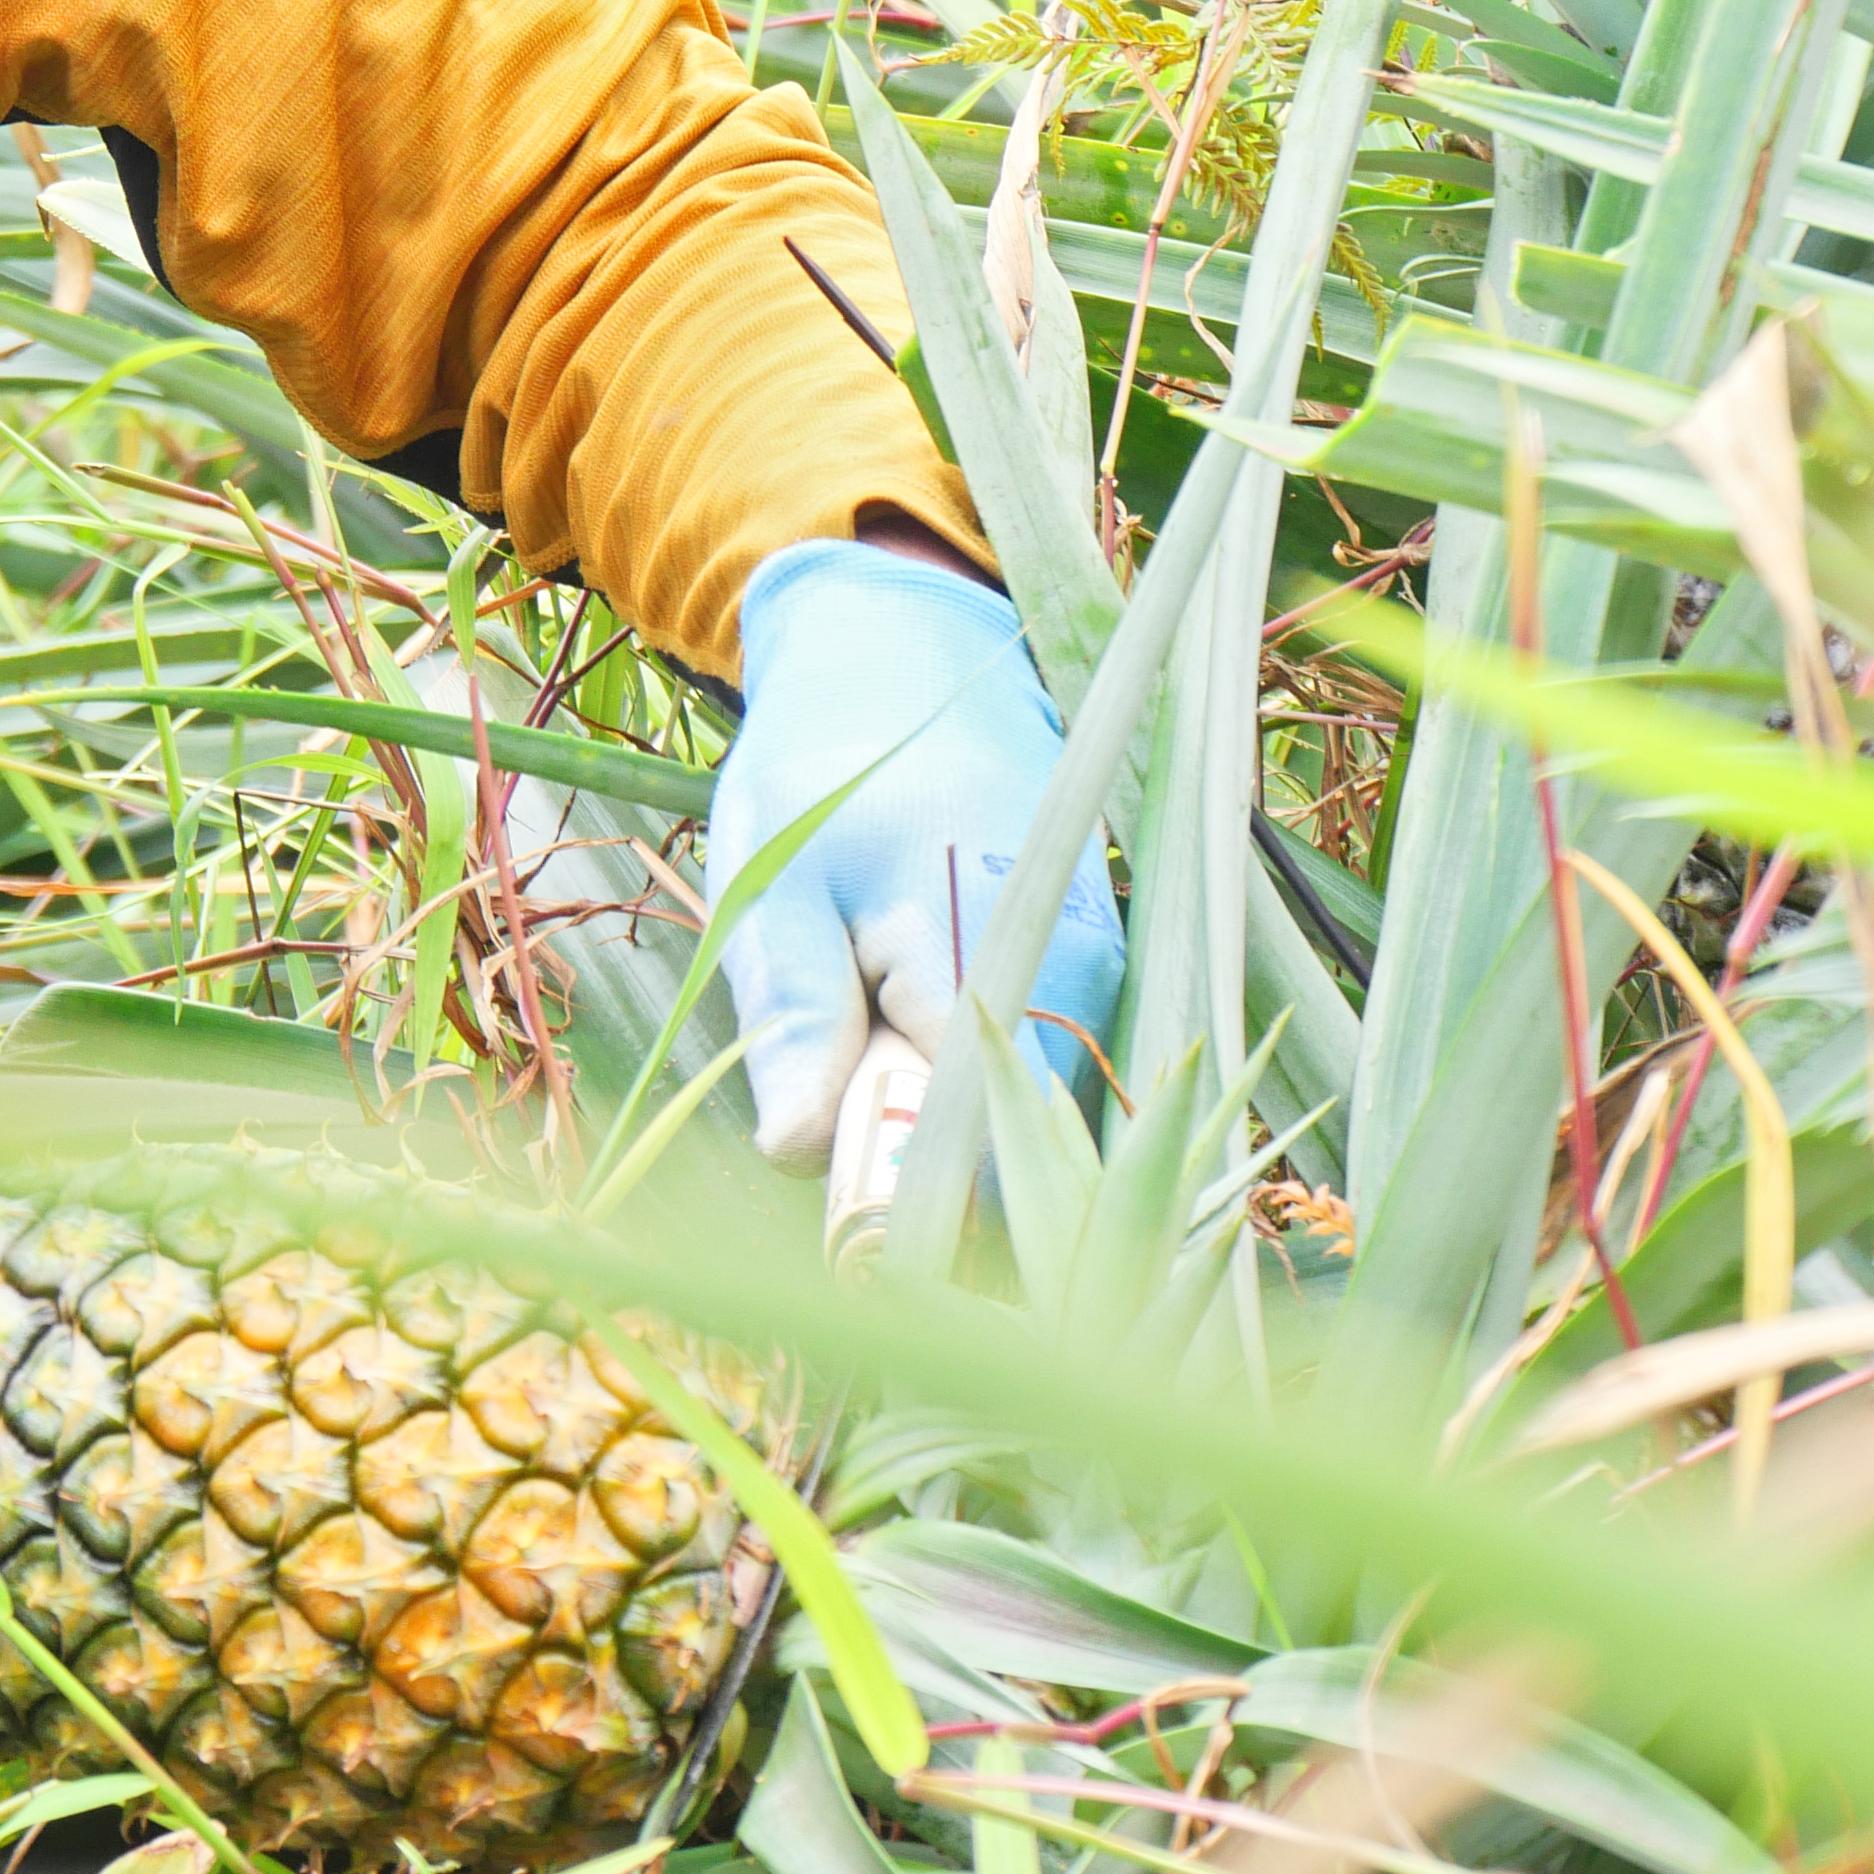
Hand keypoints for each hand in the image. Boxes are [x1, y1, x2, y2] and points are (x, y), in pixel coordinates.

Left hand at [707, 537, 1123, 1154]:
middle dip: (912, 1165)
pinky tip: (901, 1015)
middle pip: (1011, 1159)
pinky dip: (959, 1080)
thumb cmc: (824, 769)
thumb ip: (796, 1017)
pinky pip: (1029, 1078)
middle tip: (826, 1089)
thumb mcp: (775, 883)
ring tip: (861, 1023)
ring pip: (1018, 1123)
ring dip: (930, 1118)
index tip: (833, 1214)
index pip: (982, 1168)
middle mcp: (1079, 984)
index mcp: (994, 960)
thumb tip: (798, 1154)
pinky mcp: (1091, 981)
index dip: (904, 1212)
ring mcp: (1098, 983)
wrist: (912, 659)